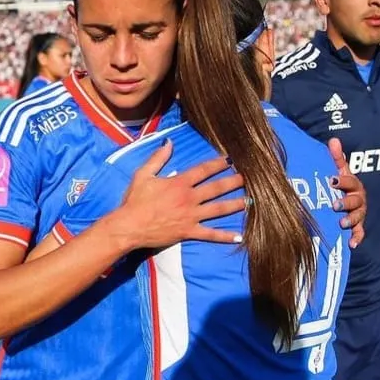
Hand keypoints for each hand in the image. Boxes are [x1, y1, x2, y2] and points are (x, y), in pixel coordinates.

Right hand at [111, 140, 245, 249]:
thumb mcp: (143, 174)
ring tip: (250, 200)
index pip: (204, 170)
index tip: (230, 159)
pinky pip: (210, 234)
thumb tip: (169, 142)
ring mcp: (191, 216)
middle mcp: (189, 198)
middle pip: (217, 188)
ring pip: (218, 209)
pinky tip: (238, 237)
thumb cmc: (134, 200)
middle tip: (248, 177)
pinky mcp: (189, 232)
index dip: (218, 164)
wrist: (129, 226)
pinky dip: (224, 236)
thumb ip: (158, 158)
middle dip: (233, 181)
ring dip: (235, 204)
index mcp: (180, 183)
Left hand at [327, 137, 365, 248]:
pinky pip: (360, 232)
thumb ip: (336, 157)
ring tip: (341, 223)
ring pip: (358, 216)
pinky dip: (357, 238)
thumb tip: (333, 139)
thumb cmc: (341, 183)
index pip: (350, 181)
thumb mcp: (339, 170)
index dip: (342, 180)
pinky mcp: (358, 226)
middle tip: (334, 205)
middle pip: (355, 200)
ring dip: (350, 220)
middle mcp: (359, 198)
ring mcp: (359, 213)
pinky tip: (352, 244)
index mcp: (353, 184)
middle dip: (346, 202)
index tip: (332, 180)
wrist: (348, 199)